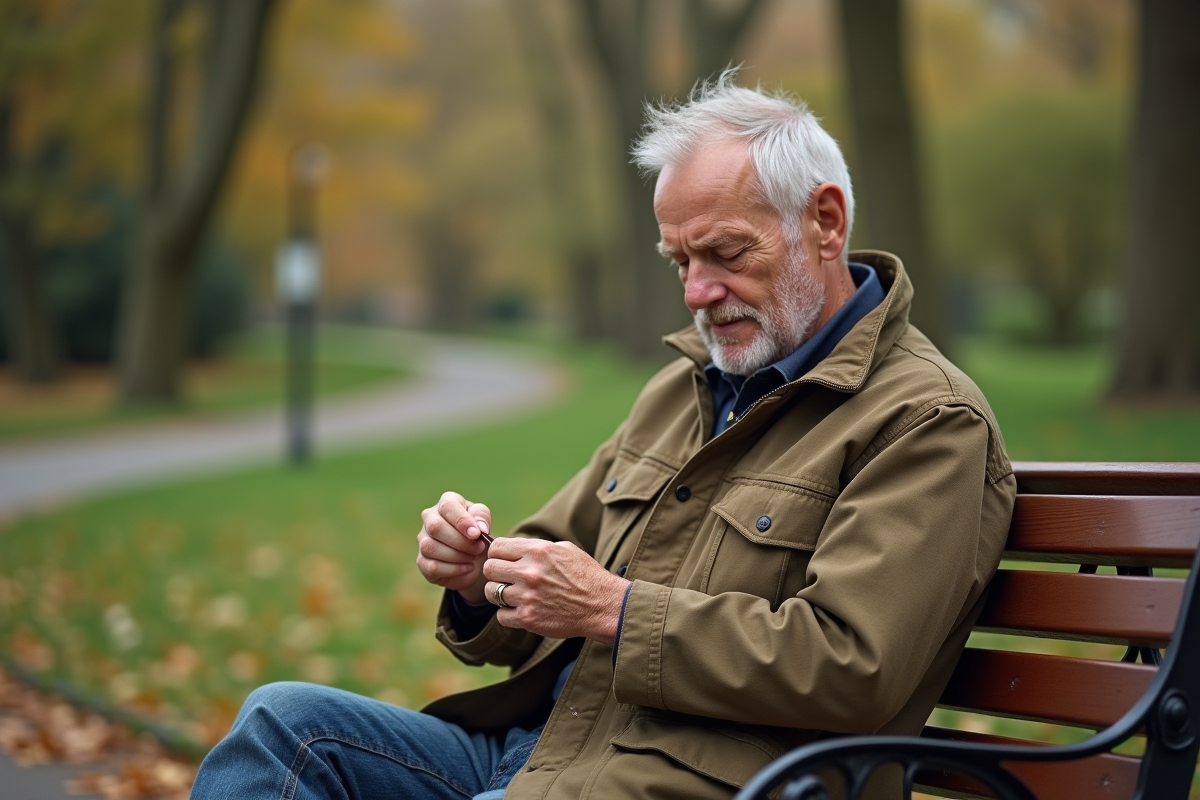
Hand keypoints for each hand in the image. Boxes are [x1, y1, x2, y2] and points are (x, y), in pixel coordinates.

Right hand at [416, 491, 491, 603]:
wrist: (475, 557)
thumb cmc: (477, 533)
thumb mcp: (483, 520)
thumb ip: (482, 518)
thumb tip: (479, 528)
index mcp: (445, 503)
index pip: (447, 506)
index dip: (461, 520)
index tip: (476, 534)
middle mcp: (429, 519)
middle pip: (435, 527)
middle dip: (461, 541)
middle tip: (479, 548)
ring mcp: (422, 540)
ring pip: (431, 547)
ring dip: (457, 555)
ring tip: (473, 557)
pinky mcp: (422, 561)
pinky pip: (433, 567)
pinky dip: (454, 569)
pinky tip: (468, 567)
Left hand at [482, 538, 629, 645]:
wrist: (602, 605)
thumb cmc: (585, 575)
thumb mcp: (564, 549)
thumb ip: (536, 547)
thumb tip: (513, 548)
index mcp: (537, 551)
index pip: (496, 547)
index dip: (497, 553)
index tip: (503, 560)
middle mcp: (529, 572)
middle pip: (489, 568)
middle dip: (496, 573)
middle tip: (507, 578)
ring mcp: (527, 596)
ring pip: (491, 593)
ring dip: (500, 594)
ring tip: (515, 595)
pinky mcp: (528, 618)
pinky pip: (501, 616)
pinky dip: (508, 614)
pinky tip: (522, 610)